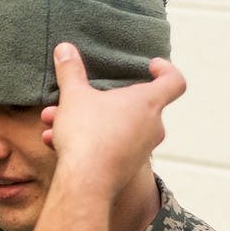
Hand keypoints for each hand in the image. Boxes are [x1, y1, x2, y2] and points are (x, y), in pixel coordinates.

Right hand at [40, 42, 185, 197]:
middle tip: (79, 97)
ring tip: (55, 121)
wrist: (87, 182)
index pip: (174, 81)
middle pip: (135, 105)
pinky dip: (87, 143)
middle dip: (102, 100)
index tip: (152, 66)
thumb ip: (71, 71)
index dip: (166, 70)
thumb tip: (64, 48)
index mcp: (148, 103)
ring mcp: (142, 149)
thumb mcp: (73, 96)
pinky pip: (108, 148)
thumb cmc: (87, 134)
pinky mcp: (127, 168)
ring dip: (87, 122)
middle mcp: (152, 126)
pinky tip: (55, 143)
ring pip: (115, 128)